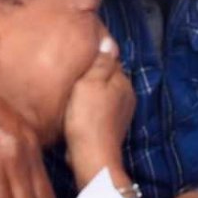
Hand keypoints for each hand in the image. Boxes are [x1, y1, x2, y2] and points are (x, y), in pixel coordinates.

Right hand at [65, 34, 135, 187]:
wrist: (91, 157)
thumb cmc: (87, 117)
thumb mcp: (90, 83)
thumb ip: (100, 62)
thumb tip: (108, 40)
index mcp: (123, 82)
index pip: (110, 60)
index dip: (94, 56)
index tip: (77, 55)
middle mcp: (127, 96)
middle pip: (107, 77)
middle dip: (93, 75)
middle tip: (71, 72)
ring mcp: (121, 114)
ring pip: (103, 94)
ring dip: (90, 92)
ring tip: (71, 90)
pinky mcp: (112, 128)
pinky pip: (100, 110)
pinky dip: (90, 107)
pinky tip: (77, 110)